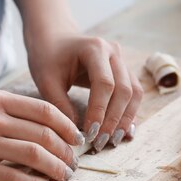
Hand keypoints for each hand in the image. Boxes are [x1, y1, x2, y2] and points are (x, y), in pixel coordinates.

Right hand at [0, 89, 83, 180]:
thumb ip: (9, 112)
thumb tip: (45, 129)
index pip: (45, 110)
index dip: (67, 126)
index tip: (76, 139)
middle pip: (44, 134)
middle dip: (66, 152)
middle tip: (73, 163)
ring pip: (34, 155)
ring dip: (56, 169)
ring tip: (64, 177)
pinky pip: (13, 178)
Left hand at [25, 19, 142, 151]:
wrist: (55, 38)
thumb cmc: (48, 57)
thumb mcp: (46, 80)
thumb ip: (60, 105)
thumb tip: (77, 135)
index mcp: (94, 48)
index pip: (105, 83)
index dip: (100, 111)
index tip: (90, 133)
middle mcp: (114, 52)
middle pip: (124, 90)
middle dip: (114, 119)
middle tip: (101, 142)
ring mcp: (122, 61)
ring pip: (134, 93)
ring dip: (125, 119)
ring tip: (113, 141)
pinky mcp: (125, 71)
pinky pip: (133, 94)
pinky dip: (129, 113)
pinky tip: (123, 132)